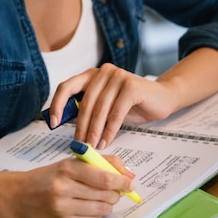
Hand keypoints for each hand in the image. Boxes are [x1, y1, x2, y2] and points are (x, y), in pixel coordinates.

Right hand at [14, 155, 135, 217]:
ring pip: (102, 210)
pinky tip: (86, 207)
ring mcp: (64, 209)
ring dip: (107, 204)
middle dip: (116, 193)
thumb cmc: (46, 178)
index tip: (130, 182)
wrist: (18, 197)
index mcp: (67, 168)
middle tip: (114, 190)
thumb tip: (128, 173)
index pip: (104, 177)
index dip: (123, 181)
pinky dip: (95, 214)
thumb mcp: (68, 164)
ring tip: (99, 198)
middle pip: (106, 195)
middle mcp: (64, 188)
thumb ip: (98, 163)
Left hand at [51, 63, 175, 148]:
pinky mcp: (131, 86)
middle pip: (84, 102)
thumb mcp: (106, 105)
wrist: (163, 98)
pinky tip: (106, 141)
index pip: (66, 87)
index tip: (54, 123)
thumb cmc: (132, 104)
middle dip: (80, 126)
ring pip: (99, 109)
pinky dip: (110, 130)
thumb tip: (67, 125)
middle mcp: (102, 72)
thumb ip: (89, 108)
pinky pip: (115, 113)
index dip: (57, 105)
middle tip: (79, 144)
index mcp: (91, 75)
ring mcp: (117, 76)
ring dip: (94, 131)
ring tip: (92, 146)